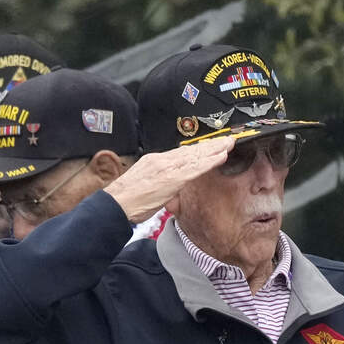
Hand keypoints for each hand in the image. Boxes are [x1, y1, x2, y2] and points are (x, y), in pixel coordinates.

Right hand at [103, 137, 234, 222]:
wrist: (115, 204)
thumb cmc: (126, 201)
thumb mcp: (143, 187)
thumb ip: (158, 185)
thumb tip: (169, 191)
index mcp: (154, 162)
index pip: (181, 154)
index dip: (197, 150)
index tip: (210, 146)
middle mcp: (161, 161)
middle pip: (190, 151)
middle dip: (210, 145)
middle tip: (226, 139)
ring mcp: (167, 168)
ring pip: (196, 156)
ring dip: (214, 149)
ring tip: (229, 143)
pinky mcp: (172, 178)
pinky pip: (195, 168)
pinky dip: (210, 161)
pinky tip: (221, 156)